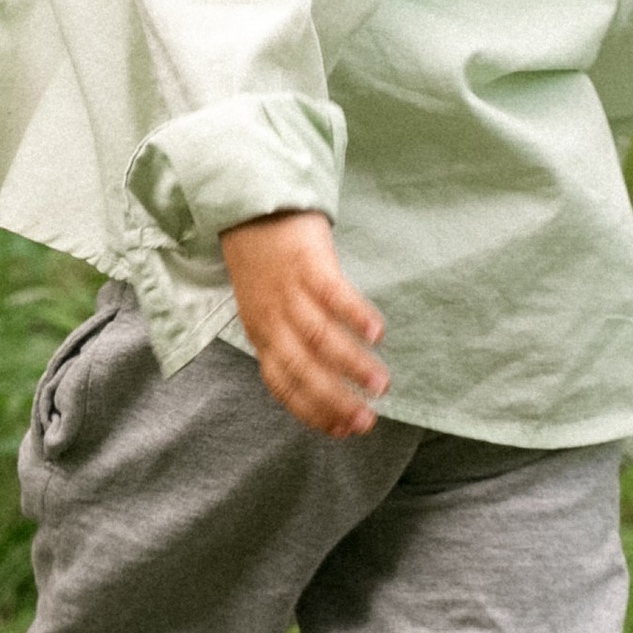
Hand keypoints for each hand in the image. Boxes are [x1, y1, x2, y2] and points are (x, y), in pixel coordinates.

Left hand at [219, 209, 387, 439]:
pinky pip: (331, 294)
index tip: (343, 431)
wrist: (251, 202)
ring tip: (380, 385)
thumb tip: (324, 375)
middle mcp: (271, 317)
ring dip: (350, 365)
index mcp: (260, 333)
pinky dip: (353, 316)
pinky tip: (377, 334)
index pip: (283, 383)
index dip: (312, 410)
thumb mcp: (264, 306)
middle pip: (302, 368)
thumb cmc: (266, 259)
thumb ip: (287, 337)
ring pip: (318, 337)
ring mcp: (288, 290)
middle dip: (335, 400)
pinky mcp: (306, 262)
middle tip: (366, 421)